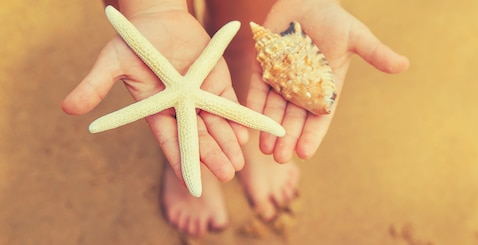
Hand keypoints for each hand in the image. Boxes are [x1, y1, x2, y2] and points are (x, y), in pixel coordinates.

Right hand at [62, 6, 247, 181]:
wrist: (158, 18)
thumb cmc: (133, 40)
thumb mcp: (111, 61)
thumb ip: (95, 85)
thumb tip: (67, 108)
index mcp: (157, 110)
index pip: (171, 142)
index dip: (180, 162)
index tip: (191, 184)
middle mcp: (181, 109)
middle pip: (198, 138)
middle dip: (211, 156)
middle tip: (225, 175)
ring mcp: (201, 96)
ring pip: (216, 125)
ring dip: (228, 144)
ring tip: (238, 164)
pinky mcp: (217, 82)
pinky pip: (229, 104)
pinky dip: (237, 119)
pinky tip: (246, 136)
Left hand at [246, 0, 409, 162]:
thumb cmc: (334, 18)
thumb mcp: (356, 36)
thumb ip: (375, 53)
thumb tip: (405, 65)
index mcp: (326, 86)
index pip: (320, 117)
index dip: (312, 135)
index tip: (304, 153)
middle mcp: (304, 88)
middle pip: (294, 118)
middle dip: (287, 138)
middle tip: (279, 157)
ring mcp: (283, 79)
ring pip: (275, 109)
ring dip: (269, 129)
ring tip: (263, 149)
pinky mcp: (264, 67)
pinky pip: (258, 90)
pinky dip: (254, 106)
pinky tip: (249, 123)